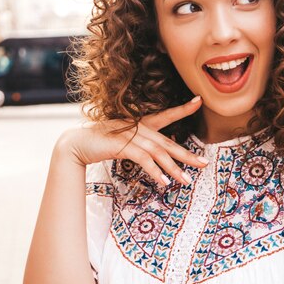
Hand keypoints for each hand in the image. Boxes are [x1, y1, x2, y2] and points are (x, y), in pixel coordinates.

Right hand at [59, 96, 207, 185]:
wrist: (79, 143)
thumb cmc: (102, 142)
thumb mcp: (126, 140)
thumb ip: (142, 144)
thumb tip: (158, 154)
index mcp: (142, 123)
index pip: (167, 115)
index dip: (183, 109)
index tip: (199, 102)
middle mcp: (140, 128)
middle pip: (168, 143)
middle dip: (187, 155)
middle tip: (204, 163)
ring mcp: (132, 136)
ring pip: (159, 153)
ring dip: (173, 168)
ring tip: (186, 180)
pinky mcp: (123, 146)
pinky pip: (144, 160)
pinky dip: (154, 171)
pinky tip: (163, 181)